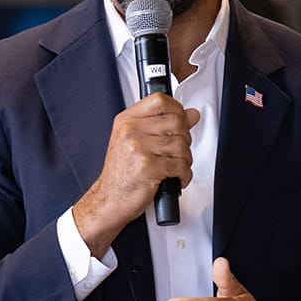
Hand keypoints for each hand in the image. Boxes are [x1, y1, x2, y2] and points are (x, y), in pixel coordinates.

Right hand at [73, 96, 199, 256]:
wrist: (109, 199)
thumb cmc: (123, 173)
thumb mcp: (138, 141)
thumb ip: (164, 124)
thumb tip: (192, 114)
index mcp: (127, 121)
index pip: (161, 100)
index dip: (177, 110)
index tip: (180, 122)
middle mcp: (131, 131)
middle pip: (177, 123)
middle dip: (184, 140)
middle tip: (176, 153)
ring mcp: (138, 148)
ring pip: (182, 146)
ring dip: (184, 161)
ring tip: (172, 168)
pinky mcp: (148, 168)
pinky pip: (181, 166)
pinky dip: (183, 175)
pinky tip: (174, 178)